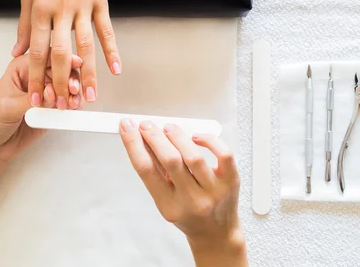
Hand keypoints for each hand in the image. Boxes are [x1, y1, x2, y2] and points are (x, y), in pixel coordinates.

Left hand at [0, 53, 82, 162]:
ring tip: (70, 103)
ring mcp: (45, 93)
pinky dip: (73, 105)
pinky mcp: (51, 109)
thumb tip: (52, 93)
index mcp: (22, 68)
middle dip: (70, 79)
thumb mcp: (9, 106)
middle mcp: (36, 77)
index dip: (61, 59)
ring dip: (73, 93)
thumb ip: (32, 99)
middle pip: (61, 70)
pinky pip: (67, 103)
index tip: (75, 64)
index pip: (45, 57)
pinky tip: (72, 109)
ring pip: (67, 86)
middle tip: (72, 90)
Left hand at [12, 0, 120, 109]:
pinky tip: (115, 69)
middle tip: (64, 105)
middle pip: (62, 54)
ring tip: (90, 96)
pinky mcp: (99, 3)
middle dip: (62, 82)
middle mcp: (60, 11)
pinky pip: (106, 31)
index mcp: (39, 10)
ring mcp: (82, 7)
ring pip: (86, 47)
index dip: (37, 77)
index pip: (38, 51)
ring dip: (89, 74)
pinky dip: (112, 51)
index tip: (37, 98)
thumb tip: (17, 52)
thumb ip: (24, 26)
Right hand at [119, 120, 246, 265]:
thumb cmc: (189, 215)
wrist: (217, 234)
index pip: (146, 170)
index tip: (127, 128)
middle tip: (147, 125)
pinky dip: (209, 140)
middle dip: (154, 137)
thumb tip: (144, 139)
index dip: (133, 145)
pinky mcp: (231, 181)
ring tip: (168, 128)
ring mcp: (213, 191)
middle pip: (170, 160)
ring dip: (177, 136)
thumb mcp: (165, 199)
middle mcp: (192, 200)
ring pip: (194, 156)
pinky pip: (223, 154)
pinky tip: (197, 136)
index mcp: (169, 205)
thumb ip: (156, 172)